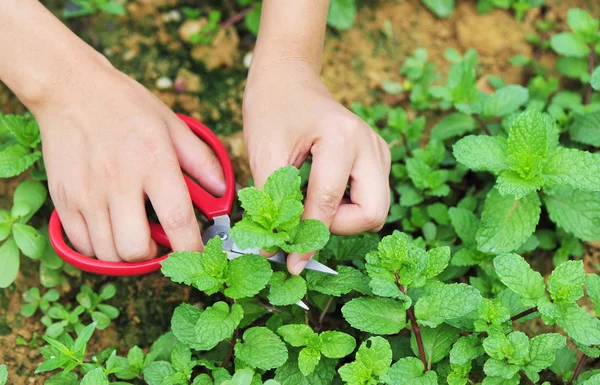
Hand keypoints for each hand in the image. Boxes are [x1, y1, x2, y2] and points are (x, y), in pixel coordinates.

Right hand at [35, 59, 224, 261]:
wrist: (70, 88)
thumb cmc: (126, 106)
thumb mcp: (173, 125)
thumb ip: (201, 161)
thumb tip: (224, 191)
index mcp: (153, 163)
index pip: (177, 220)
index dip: (191, 247)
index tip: (200, 255)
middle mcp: (118, 182)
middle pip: (136, 248)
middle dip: (154, 256)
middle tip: (160, 243)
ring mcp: (86, 194)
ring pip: (108, 254)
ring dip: (128, 255)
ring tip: (136, 235)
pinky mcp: (63, 199)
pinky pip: (82, 246)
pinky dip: (100, 249)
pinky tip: (111, 231)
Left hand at [243, 60, 390, 274]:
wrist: (288, 79)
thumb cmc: (272, 108)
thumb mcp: (264, 154)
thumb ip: (271, 203)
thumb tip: (272, 250)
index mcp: (342, 138)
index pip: (328, 204)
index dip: (307, 238)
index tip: (288, 262)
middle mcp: (371, 145)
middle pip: (372, 214)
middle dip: (337, 228)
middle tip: (304, 223)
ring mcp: (379, 151)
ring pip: (374, 210)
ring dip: (341, 219)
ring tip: (307, 205)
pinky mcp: (378, 158)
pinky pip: (370, 198)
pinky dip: (345, 207)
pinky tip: (319, 195)